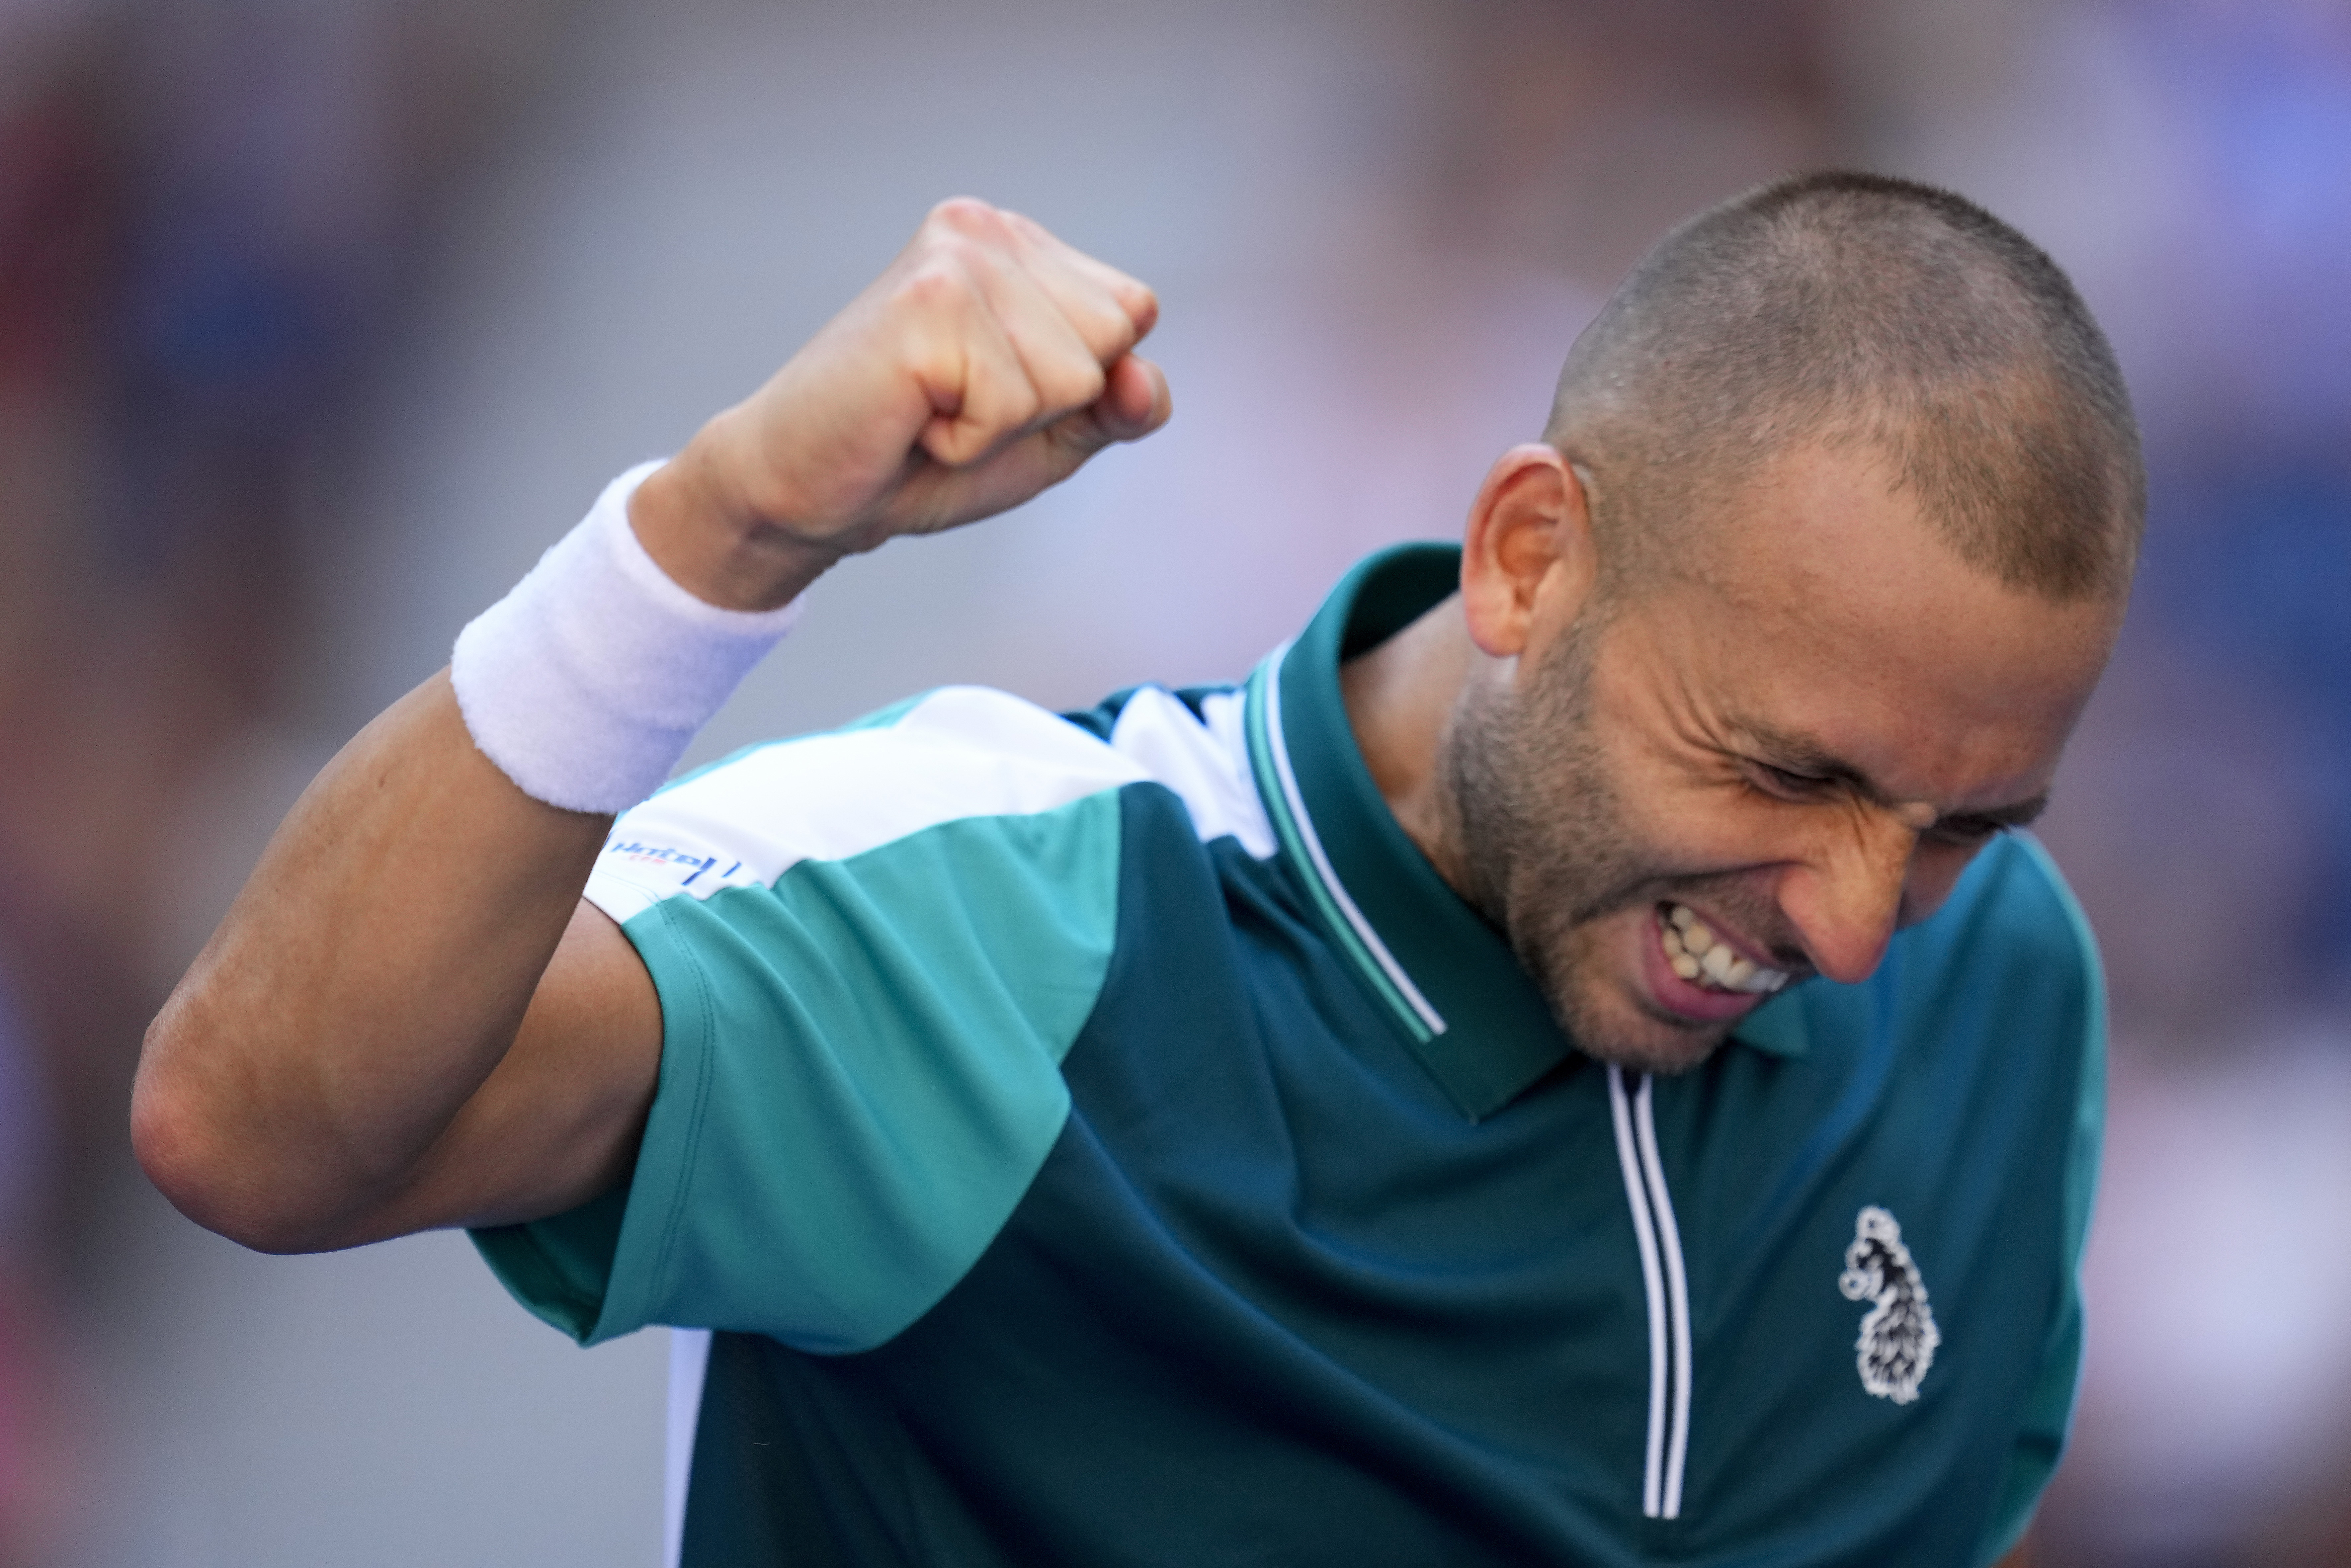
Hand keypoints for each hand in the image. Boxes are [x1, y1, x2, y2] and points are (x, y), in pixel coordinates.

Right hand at [634, 198, 1171, 608]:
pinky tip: (912, 418)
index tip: (994, 390)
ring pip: (1072, 376)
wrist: (807, 493)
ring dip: (1005, 425)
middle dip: (1045, 403)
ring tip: (932, 410)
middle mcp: (986, 229)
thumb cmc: (923, 457)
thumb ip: (1121, 406)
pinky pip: (1014, 404)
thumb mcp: (1051, 435)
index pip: (1131, 313)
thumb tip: (1139, 379)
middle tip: (956, 405)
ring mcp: (957, 258)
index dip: (1079, 385)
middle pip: (1110, 341)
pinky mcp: (928, 304)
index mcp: (1019, 243)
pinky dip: (968, 440)